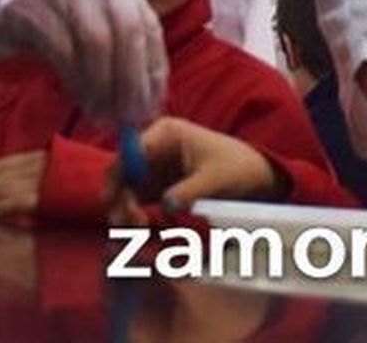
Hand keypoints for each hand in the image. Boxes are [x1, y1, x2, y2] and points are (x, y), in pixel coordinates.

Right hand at [107, 117, 282, 223]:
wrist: (253, 176)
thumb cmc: (237, 168)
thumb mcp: (216, 179)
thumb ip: (191, 190)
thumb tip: (166, 204)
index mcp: (166, 133)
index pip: (131, 152)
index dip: (118, 176)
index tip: (113, 201)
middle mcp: (153, 147)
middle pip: (123, 172)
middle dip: (121, 198)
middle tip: (129, 224)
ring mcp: (153, 168)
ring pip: (127, 191)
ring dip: (126, 211)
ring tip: (138, 231)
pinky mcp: (157, 187)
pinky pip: (138, 203)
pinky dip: (137, 218)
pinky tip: (144, 233)